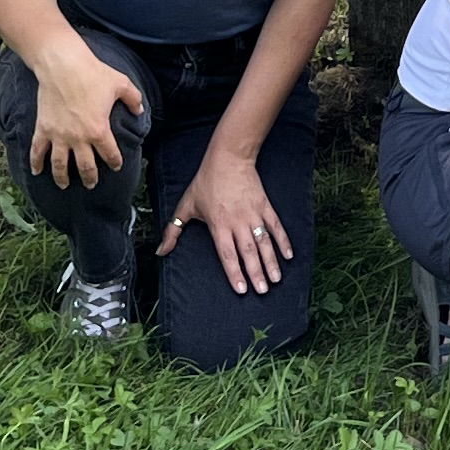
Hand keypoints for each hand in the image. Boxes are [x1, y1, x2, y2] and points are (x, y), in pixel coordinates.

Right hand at [19, 44, 145, 187]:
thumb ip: (133, 99)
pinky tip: (37, 171)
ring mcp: (59, 135)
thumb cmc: (92, 73)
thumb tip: (139, 110)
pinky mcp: (43, 129)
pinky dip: (36, 163)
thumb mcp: (120, 83)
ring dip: (62, 177)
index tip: (116, 166)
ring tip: (64, 184)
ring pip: (60, 165)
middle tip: (91, 184)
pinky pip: (38, 150)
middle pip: (85, 167)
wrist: (62, 64)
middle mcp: (79, 138)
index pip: (110, 154)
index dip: (115, 162)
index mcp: (99, 130)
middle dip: (90, 178)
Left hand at [162, 137, 290, 296]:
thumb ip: (173, 230)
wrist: (229, 158)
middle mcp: (238, 222)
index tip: (242, 289)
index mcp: (219, 225)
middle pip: (248, 252)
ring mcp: (253, 215)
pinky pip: (276, 227)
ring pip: (264, 242)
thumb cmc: (206, 181)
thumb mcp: (186, 205)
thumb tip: (161, 252)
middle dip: (256, 273)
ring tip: (276, 279)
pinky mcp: (265, 206)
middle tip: (263, 291)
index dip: (235, 273)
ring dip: (271, 261)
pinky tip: (288, 255)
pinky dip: (283, 241)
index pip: (227, 254)